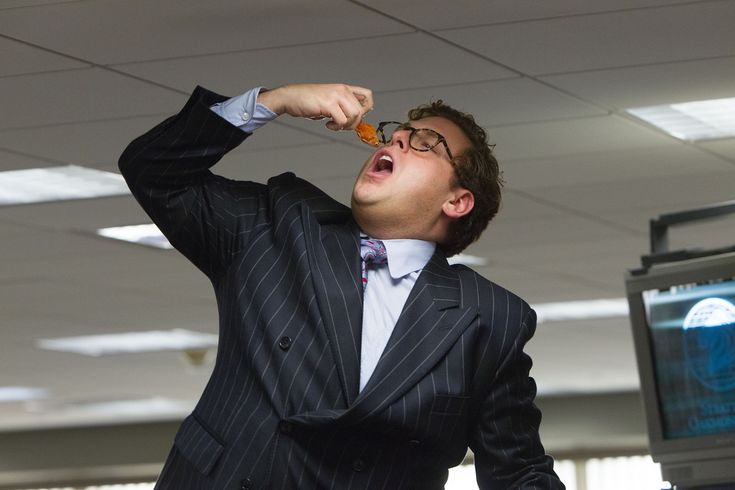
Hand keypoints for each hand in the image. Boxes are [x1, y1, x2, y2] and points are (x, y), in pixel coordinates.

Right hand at [257, 83, 372, 130]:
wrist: (290, 97)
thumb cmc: (307, 100)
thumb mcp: (329, 100)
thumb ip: (342, 106)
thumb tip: (355, 119)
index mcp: (344, 88)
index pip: (368, 95)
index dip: (366, 109)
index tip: (355, 117)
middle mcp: (342, 90)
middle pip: (361, 110)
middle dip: (354, 123)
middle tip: (342, 125)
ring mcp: (336, 96)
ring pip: (355, 116)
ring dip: (346, 126)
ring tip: (335, 125)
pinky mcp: (328, 104)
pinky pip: (342, 121)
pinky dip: (336, 127)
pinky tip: (328, 125)